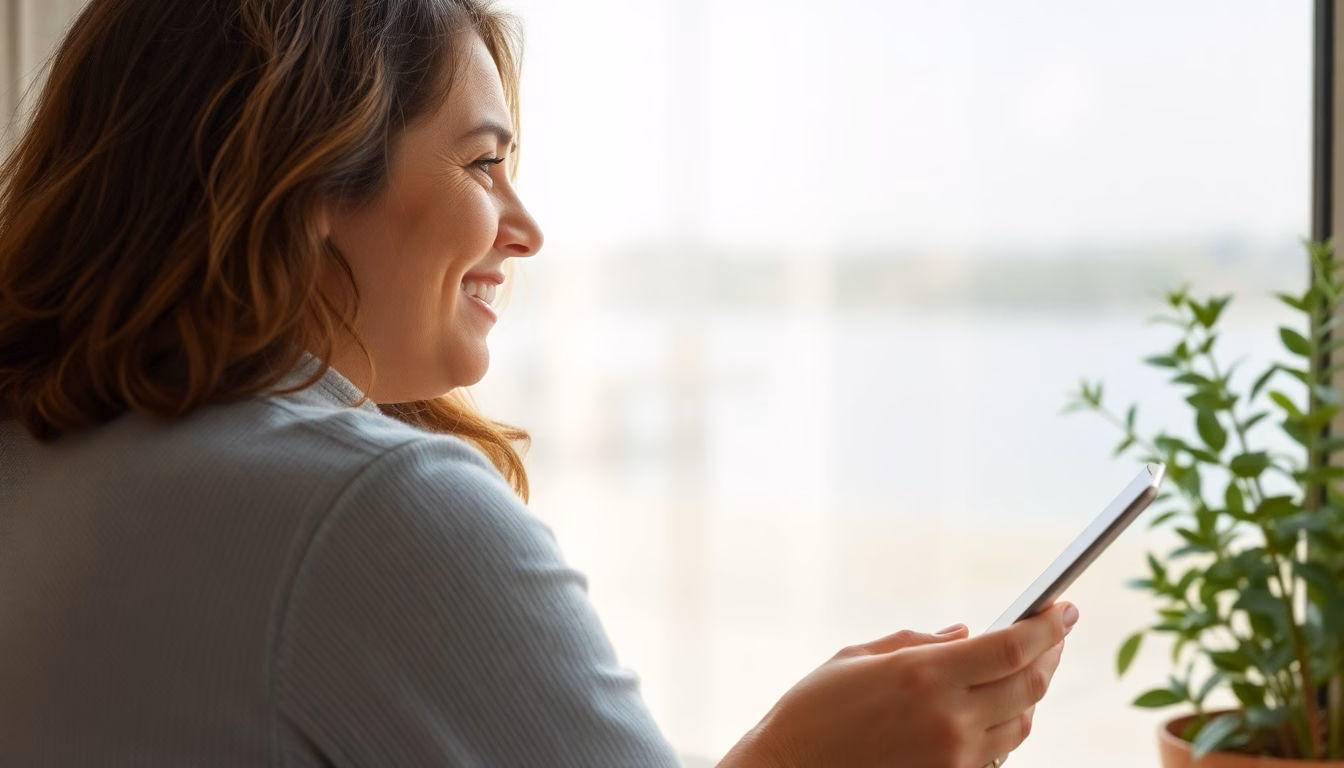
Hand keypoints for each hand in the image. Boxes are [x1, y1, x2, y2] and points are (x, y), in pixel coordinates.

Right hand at [718, 602, 1077, 767]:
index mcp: (924, 675)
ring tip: (1029, 666)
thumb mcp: (857, 659)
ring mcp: (953, 758)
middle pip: (1030, 685)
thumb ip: (918, 643)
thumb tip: (966, 634)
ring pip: (1021, 722)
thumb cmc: (811, 711)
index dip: (1049, 626)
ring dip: (1031, 691)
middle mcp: (949, 719)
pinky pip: (997, 752)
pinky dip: (1006, 725)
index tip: (1066, 608)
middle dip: (1052, 654)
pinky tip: (998, 707)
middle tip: (1057, 633)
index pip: (1014, 648)